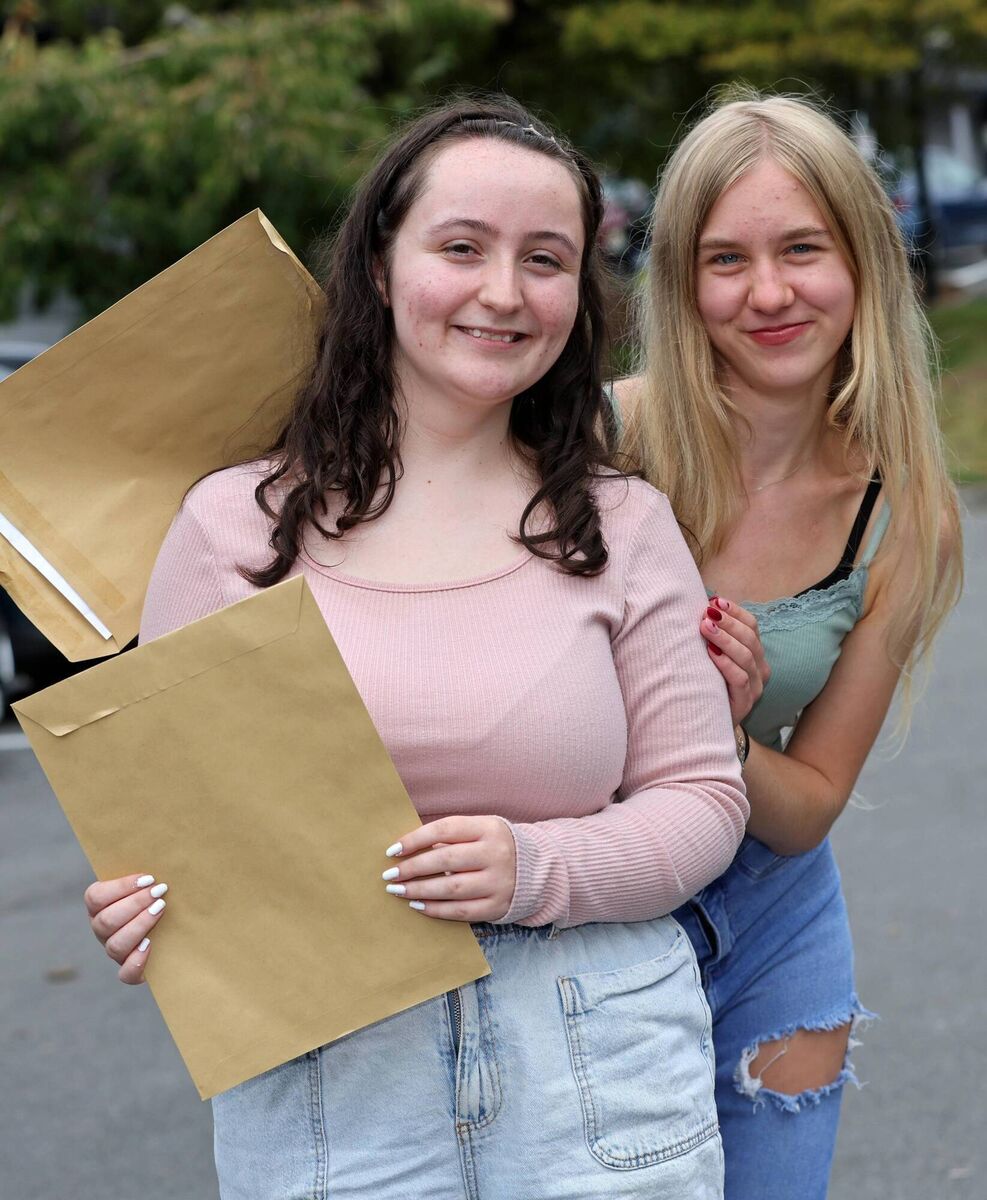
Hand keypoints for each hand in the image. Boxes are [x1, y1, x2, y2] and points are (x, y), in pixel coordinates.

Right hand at [84, 874, 168, 984]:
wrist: (175, 928)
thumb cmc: (159, 893)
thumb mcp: (150, 880)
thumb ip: (148, 871)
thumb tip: (169, 849)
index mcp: (100, 906)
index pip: (95, 897)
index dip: (120, 887)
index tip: (148, 878)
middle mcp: (103, 929)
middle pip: (105, 920)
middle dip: (134, 904)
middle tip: (160, 891)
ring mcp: (114, 951)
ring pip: (115, 945)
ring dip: (139, 926)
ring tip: (161, 909)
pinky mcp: (130, 971)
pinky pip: (125, 974)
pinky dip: (136, 962)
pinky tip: (150, 945)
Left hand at [381, 816, 516, 922]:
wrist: (537, 870)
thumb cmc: (496, 846)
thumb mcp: (481, 830)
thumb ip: (452, 835)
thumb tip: (408, 848)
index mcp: (489, 828)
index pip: (446, 829)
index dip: (415, 839)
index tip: (392, 850)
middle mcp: (496, 854)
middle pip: (446, 860)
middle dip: (413, 868)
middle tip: (389, 875)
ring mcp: (499, 882)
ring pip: (451, 888)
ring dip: (419, 891)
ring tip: (398, 891)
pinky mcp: (497, 906)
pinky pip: (461, 911)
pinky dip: (436, 910)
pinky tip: (418, 906)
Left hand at [701, 596, 770, 723]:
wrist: (706, 726)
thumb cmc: (707, 686)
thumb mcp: (712, 658)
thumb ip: (712, 636)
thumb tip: (702, 605)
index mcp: (755, 654)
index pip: (752, 626)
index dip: (736, 612)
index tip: (716, 600)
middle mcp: (760, 670)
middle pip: (750, 639)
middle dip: (728, 623)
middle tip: (707, 612)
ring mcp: (755, 688)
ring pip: (746, 656)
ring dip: (725, 639)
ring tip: (706, 627)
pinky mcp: (745, 704)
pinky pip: (740, 679)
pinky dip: (726, 664)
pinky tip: (712, 653)